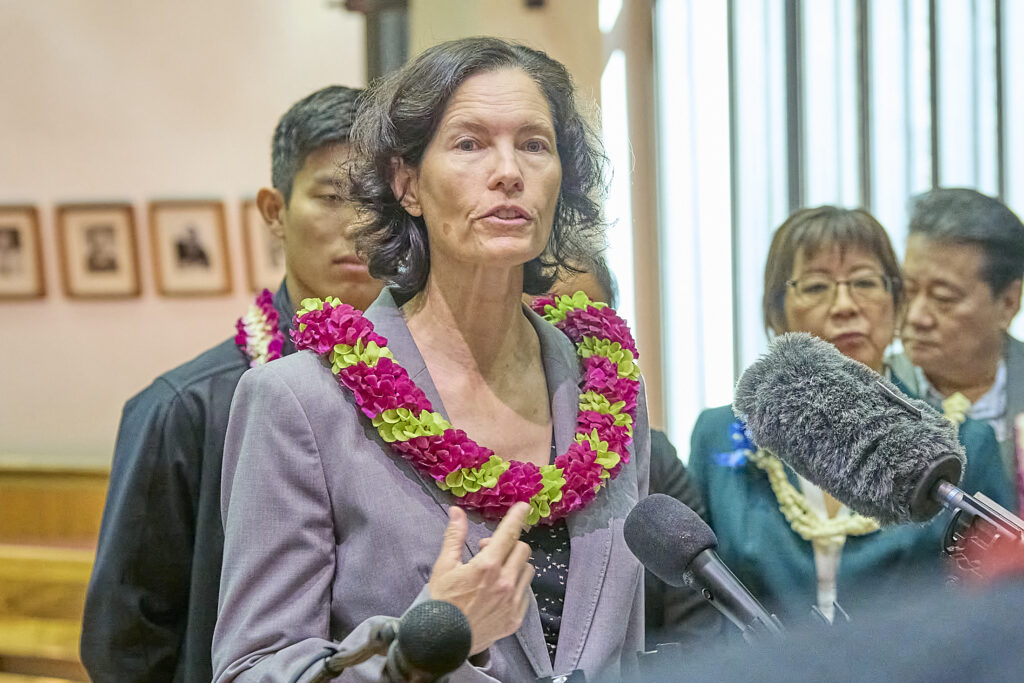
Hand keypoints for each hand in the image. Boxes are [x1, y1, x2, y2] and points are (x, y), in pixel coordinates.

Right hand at [428, 502, 534, 655]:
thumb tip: (457, 511)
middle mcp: (504, 582)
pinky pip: (526, 593)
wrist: (440, 643)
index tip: (524, 506)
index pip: (508, 534)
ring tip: (497, 572)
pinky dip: (517, 586)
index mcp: (486, 566)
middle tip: (490, 552)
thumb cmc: (440, 601)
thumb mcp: (443, 566)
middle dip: (509, 544)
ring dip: (516, 565)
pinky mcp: (515, 618)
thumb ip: (454, 536)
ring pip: (528, 570)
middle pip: (522, 549)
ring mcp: (512, 602)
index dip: (517, 517)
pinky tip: (499, 592)